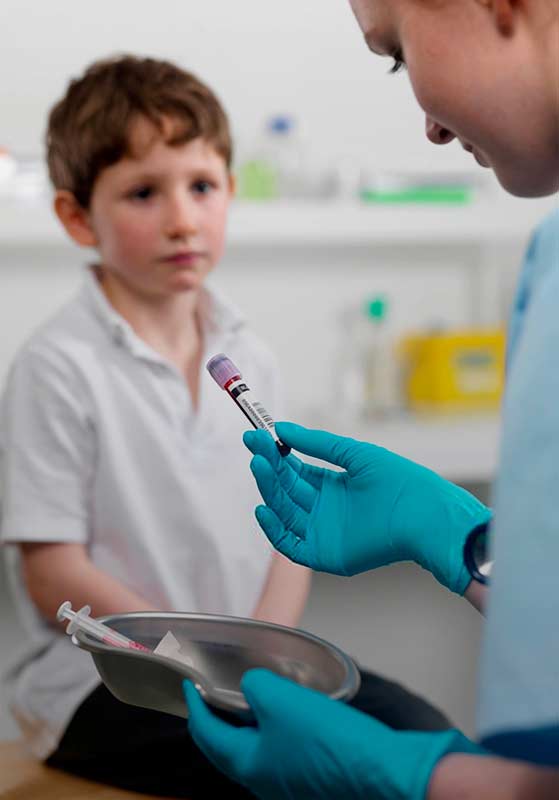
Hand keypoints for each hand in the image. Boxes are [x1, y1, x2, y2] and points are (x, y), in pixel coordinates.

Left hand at [184, 670, 482, 799]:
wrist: (382, 772)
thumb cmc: (330, 742)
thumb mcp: (282, 700)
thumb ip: (255, 687)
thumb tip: (251, 687)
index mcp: (248, 765)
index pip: (207, 735)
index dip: (195, 706)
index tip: (189, 685)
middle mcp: (263, 782)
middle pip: (228, 747)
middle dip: (218, 718)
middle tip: (215, 692)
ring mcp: (288, 785)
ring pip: (256, 750)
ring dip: (249, 723)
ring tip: (252, 695)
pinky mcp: (311, 780)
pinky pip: (281, 752)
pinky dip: (275, 730)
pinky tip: (291, 712)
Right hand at [244, 423, 490, 593]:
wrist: (424, 515)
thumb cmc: (400, 483)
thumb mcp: (354, 454)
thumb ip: (317, 444)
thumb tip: (283, 428)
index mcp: (334, 486)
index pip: (295, 470)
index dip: (275, 454)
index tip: (257, 437)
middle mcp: (325, 509)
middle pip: (286, 488)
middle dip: (269, 467)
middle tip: (254, 447)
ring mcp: (323, 532)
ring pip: (284, 511)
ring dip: (269, 489)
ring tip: (259, 465)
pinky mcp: (324, 553)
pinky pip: (290, 544)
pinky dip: (273, 529)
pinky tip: (264, 508)